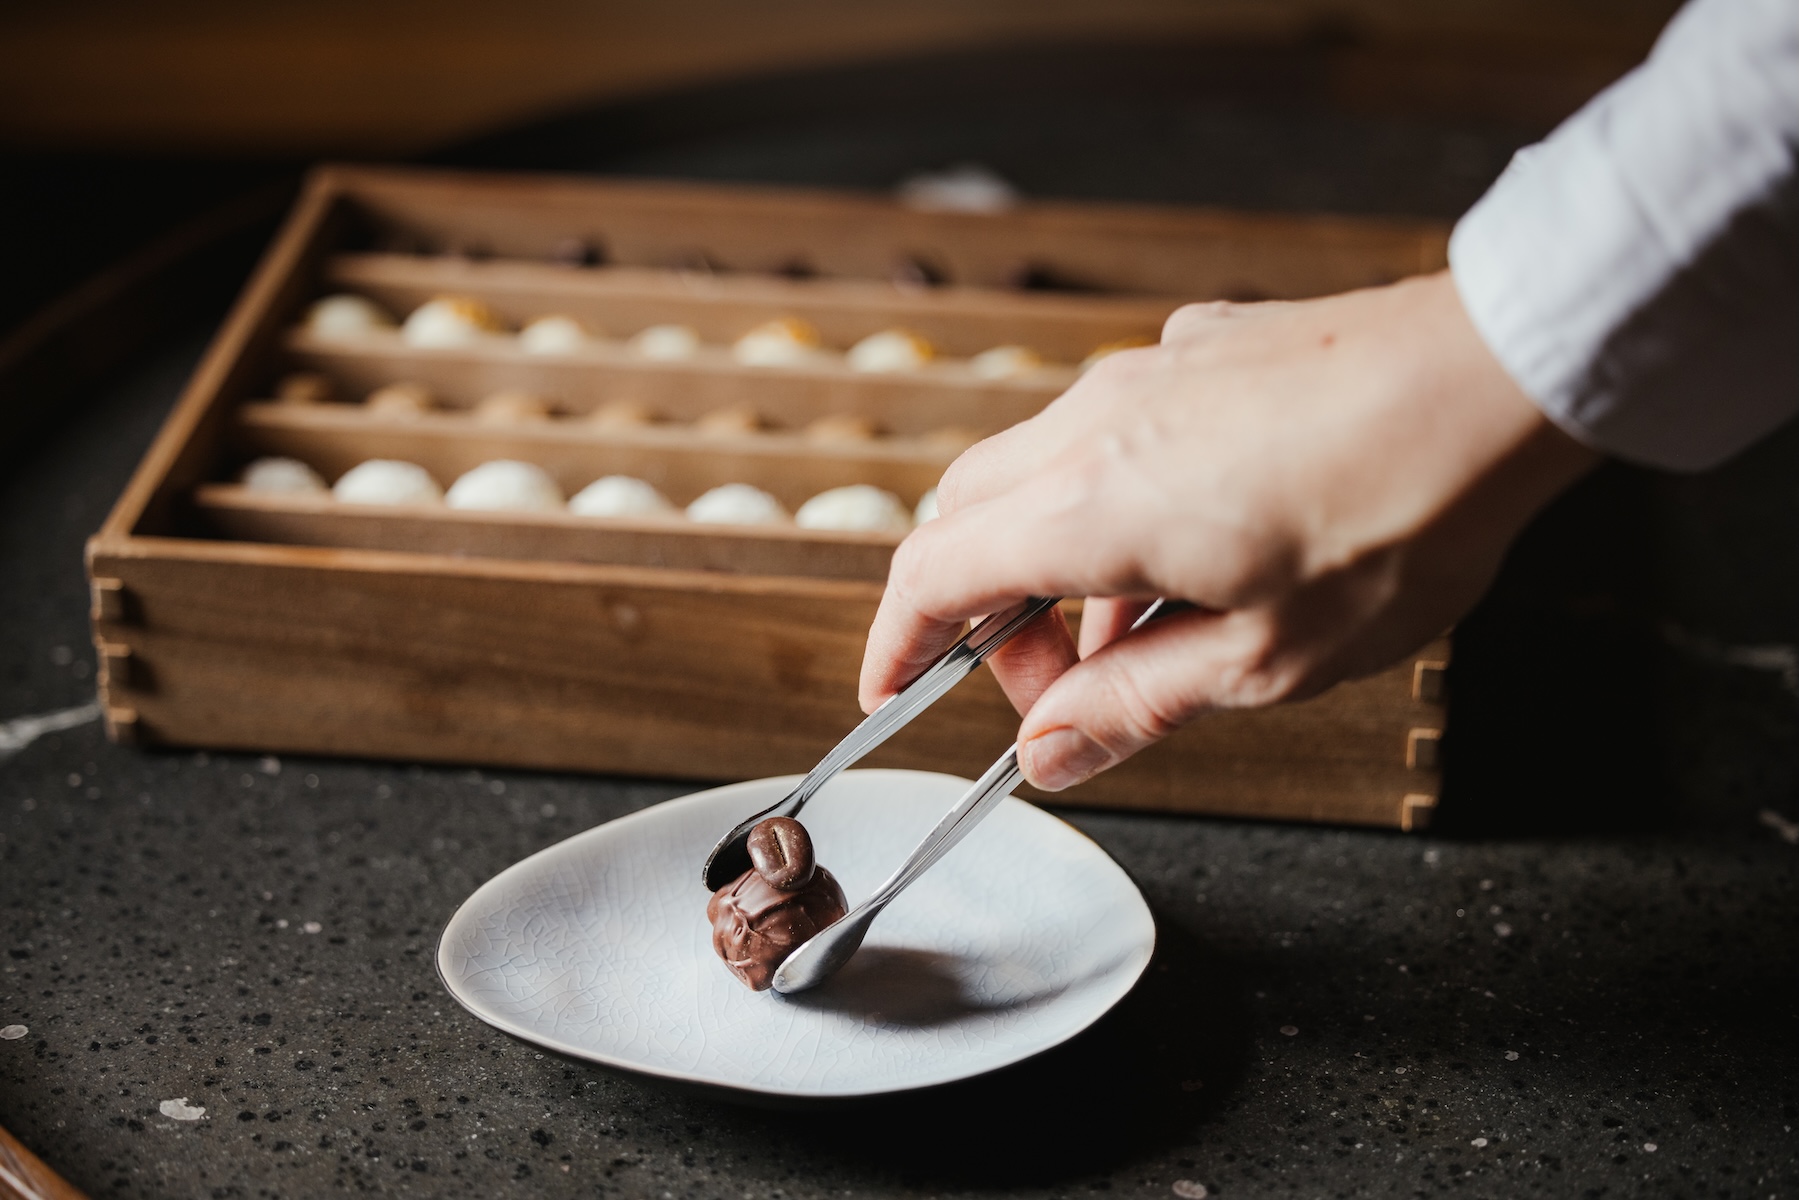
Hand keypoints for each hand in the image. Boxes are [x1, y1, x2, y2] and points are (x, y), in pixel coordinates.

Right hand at [859, 270, 1598, 790]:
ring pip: (1037, 471)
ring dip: (1055, 563)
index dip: (897, 644)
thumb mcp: (1266, 659)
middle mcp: (1090, 424)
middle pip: (966, 515)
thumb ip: (1135, 705)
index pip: (931, 574)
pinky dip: (1110, 500)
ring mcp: (1143, 371)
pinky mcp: (1197, 346)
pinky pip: (1109, 429)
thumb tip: (1049, 752)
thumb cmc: (1401, 516)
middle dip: (985, 613)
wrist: (1501, 374)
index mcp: (1087, 508)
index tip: (891, 693)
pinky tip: (1195, 544)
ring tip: (1146, 634)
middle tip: (1055, 686)